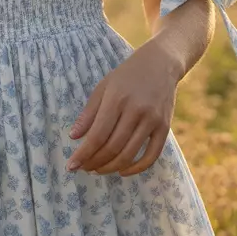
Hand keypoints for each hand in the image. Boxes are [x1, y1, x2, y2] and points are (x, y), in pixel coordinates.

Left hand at [66, 39, 181, 176]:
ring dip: (111, 167)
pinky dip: (137, 168)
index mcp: (116, 100)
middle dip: (95, 162)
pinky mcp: (165, 127)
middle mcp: (136, 111)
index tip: (71, 166)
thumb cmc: (126, 76)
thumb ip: (88, 113)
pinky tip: (123, 171)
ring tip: (98, 170)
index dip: (83, 154)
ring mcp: (152, 120)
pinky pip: (152, 155)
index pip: (97, 135)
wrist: (160, 64)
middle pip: (112, 148)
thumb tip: (73, 137)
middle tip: (84, 168)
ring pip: (129, 154)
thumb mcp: (103, 87)